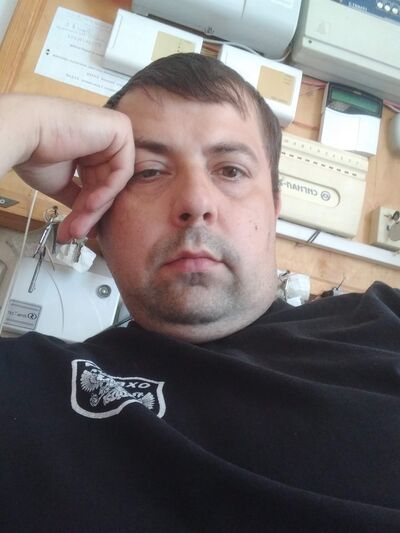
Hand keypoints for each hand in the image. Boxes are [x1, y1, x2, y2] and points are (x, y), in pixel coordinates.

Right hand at [0, 94, 133, 240]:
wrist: (25, 135)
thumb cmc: (36, 155)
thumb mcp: (62, 184)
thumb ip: (79, 197)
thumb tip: (87, 222)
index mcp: (91, 149)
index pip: (97, 185)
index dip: (87, 212)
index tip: (75, 231)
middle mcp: (105, 140)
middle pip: (105, 186)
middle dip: (90, 214)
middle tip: (76, 233)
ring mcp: (115, 133)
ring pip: (113, 183)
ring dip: (96, 209)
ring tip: (79, 226)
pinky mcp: (120, 129)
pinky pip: (122, 171)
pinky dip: (107, 192)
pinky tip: (90, 205)